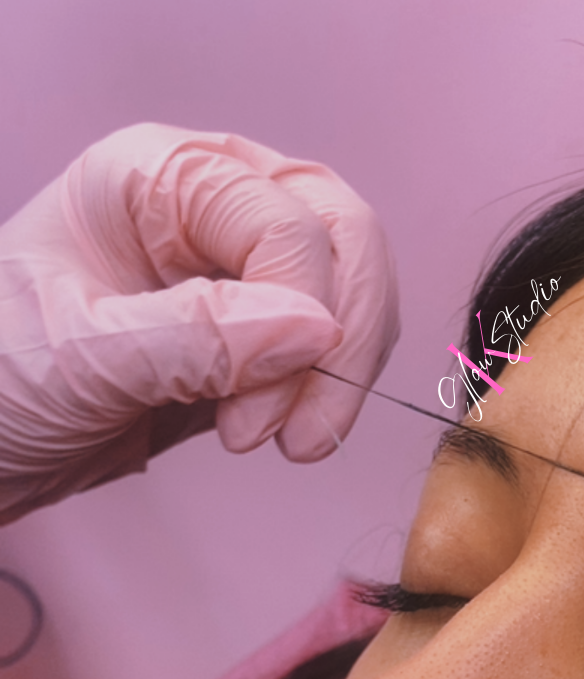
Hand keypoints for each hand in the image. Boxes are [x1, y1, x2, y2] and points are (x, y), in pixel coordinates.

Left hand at [0, 123, 399, 520]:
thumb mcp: (81, 357)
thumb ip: (195, 338)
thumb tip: (314, 330)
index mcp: (157, 177)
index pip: (284, 221)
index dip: (299, 315)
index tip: (261, 421)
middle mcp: (207, 206)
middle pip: (341, 235)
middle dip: (342, 341)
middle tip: (302, 437)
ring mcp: (235, 268)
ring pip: (350, 288)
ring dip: (339, 373)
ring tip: (283, 443)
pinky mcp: (250, 333)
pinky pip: (328, 343)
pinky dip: (328, 388)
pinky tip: (282, 432)